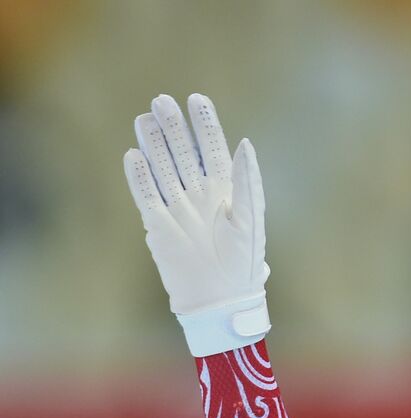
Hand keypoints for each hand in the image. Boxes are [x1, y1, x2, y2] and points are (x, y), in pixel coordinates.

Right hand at [123, 93, 270, 356]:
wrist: (220, 299)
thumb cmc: (243, 263)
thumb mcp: (250, 219)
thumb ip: (247, 181)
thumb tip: (245, 144)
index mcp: (226, 192)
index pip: (213, 150)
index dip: (205, 125)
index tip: (196, 99)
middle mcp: (200, 196)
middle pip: (183, 153)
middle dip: (174, 127)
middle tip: (162, 101)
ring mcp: (178, 208)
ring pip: (162, 168)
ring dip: (154, 144)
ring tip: (145, 118)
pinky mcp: (158, 225)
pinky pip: (146, 195)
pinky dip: (139, 176)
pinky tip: (133, 155)